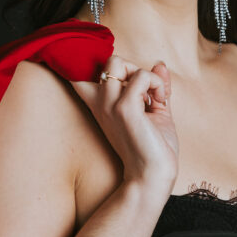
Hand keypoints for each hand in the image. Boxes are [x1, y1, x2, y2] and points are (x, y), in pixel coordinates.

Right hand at [69, 55, 177, 195]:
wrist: (153, 175)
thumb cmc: (153, 148)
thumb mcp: (155, 112)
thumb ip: (155, 87)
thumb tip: (159, 64)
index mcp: (101, 105)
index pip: (77, 74)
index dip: (85, 61)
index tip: (105, 64)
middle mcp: (100, 103)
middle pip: (109, 60)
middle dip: (134, 68)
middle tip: (148, 93)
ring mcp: (109, 105)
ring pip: (118, 61)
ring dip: (145, 75)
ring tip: (154, 98)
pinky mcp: (124, 109)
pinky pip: (142, 76)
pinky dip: (157, 84)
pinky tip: (160, 103)